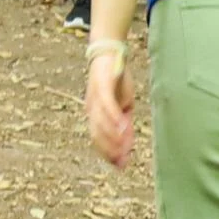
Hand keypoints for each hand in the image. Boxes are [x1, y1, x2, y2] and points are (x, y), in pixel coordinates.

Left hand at [83, 42, 140, 168]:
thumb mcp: (124, 103)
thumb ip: (124, 120)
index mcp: (95, 113)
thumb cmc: (116, 79)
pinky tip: (122, 126)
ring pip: (100, 122)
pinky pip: (106, 105)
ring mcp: (95, 97)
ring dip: (112, 137)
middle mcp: (91, 108)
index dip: (108, 153)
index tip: (120, 166)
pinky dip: (113, 118)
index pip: (98, 138)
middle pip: (97, 134)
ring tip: (123, 148)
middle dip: (109, 150)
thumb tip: (127, 139)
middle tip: (122, 162)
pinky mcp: (101, 86)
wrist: (111, 52)